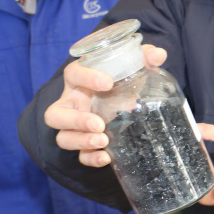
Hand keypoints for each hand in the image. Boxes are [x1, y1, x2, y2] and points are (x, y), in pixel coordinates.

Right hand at [43, 44, 166, 167]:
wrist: (124, 98)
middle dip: (75, 121)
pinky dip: (91, 159)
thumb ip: (144, 57)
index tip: (108, 82)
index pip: (73, 74)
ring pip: (63, 137)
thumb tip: (158, 54)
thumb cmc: (119, 78)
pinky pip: (80, 156)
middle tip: (99, 123)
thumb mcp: (131, 65)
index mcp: (79, 81)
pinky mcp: (85, 143)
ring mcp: (75, 127)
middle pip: (55, 114)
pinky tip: (107, 158)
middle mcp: (72, 104)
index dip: (86, 77)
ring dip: (81, 141)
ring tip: (103, 141)